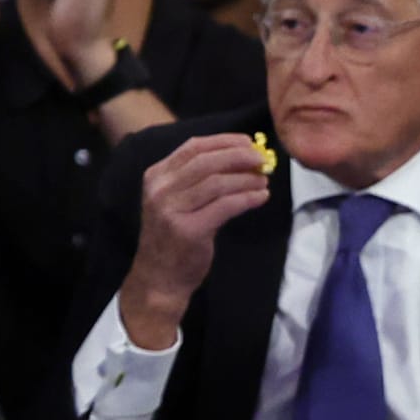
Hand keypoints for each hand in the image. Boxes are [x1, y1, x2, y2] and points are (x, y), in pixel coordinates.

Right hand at [119, 132, 273, 346]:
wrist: (159, 278)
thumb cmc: (173, 236)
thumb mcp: (175, 200)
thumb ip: (198, 177)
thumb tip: (242, 155)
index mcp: (156, 176)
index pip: (193, 147)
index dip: (225, 141)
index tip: (249, 143)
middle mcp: (160, 190)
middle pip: (207, 161)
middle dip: (240, 156)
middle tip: (262, 159)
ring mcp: (172, 211)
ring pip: (219, 182)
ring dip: (247, 179)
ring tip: (263, 181)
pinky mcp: (189, 231)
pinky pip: (226, 206)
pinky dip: (248, 198)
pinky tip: (261, 197)